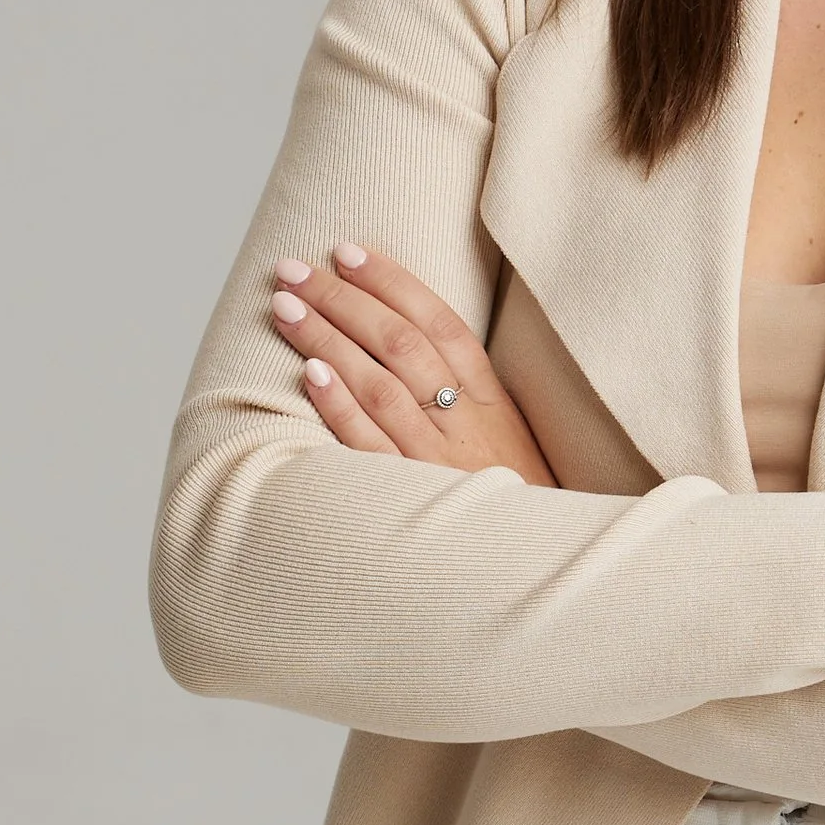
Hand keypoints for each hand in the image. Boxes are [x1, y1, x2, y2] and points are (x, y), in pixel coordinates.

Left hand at [267, 244, 556, 483]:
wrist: (538, 574)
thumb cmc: (517, 508)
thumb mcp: (509, 441)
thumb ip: (468, 394)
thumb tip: (407, 339)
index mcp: (496, 403)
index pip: (440, 323)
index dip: (392, 282)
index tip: (346, 250)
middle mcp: (468, 425)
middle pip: (401, 344)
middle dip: (344, 299)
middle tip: (294, 270)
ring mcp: (440, 463)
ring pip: (380, 384)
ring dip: (329, 339)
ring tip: (286, 307)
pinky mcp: (413, 501)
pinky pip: (371, 446)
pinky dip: (341, 406)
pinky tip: (310, 372)